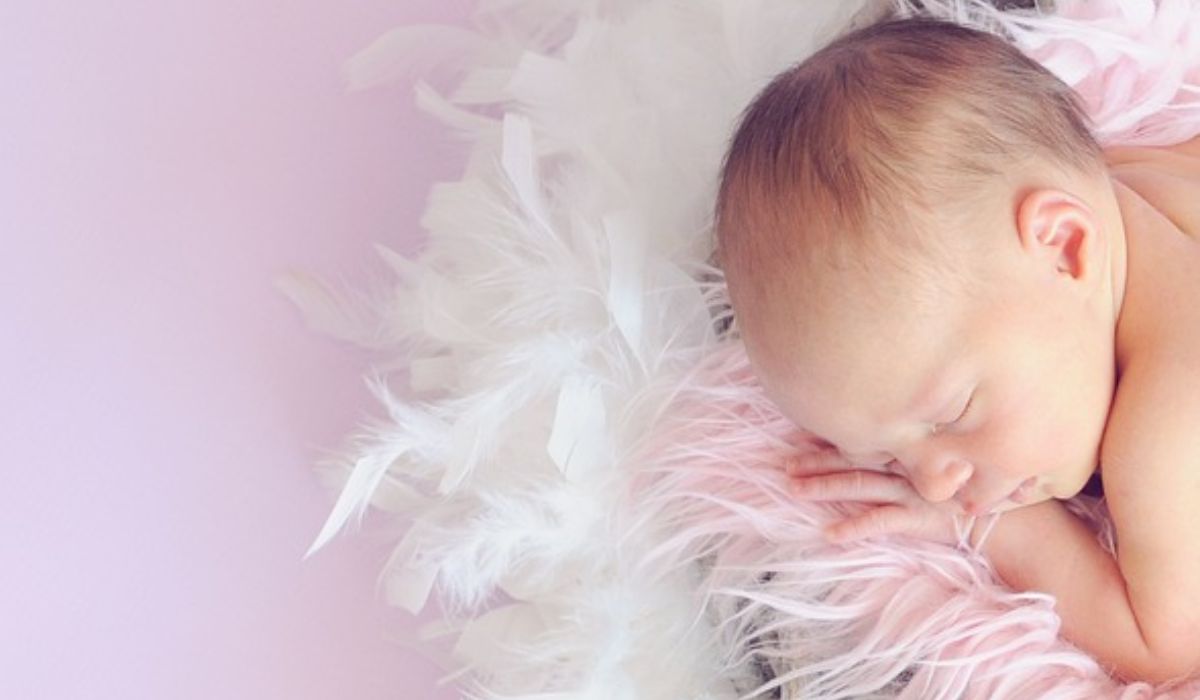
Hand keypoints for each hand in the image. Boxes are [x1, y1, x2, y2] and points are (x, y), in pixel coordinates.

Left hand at [784, 449, 969, 545]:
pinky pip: (880, 522)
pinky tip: (829, 534)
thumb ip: (913, 450)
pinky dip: (854, 527)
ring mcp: (909, 490)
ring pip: (859, 485)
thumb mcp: (941, 459)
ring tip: (793, 488)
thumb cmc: (970, 487)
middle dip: (815, 461)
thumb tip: (877, 441)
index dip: (829, 439)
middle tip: (783, 463)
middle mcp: (904, 465)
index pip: (861, 440)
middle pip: (851, 459)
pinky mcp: (917, 517)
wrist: (1005, 516)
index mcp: (906, 449)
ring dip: (824, 487)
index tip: (797, 435)